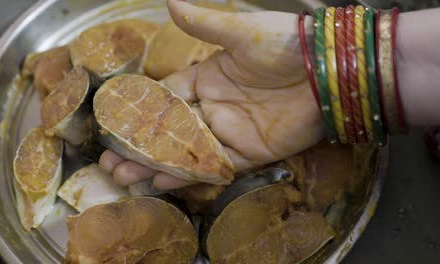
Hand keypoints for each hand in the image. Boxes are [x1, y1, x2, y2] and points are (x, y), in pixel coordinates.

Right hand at [99, 0, 323, 189]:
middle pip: (170, 132)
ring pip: (187, 153)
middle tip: (110, 161)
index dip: (141, 112)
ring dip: (156, 166)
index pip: (166, 98)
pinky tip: (162, 182)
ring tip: (124, 177)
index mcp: (208, 78)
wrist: (329, 70)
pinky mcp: (252, 153)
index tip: (115, 126)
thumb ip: (204, 23)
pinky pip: (216, 166)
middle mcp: (215, 107)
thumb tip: (169, 1)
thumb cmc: (286, 45)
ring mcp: (232, 132)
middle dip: (140, 147)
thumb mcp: (241, 31)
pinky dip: (190, 175)